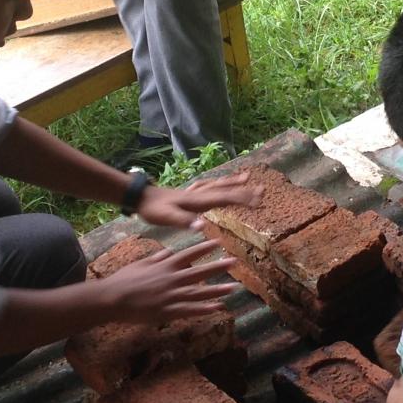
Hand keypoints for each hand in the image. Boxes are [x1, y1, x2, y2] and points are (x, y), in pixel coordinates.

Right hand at [94, 239, 238, 324]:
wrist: (113, 298)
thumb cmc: (123, 280)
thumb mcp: (140, 264)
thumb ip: (157, 258)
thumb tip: (168, 251)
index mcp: (165, 266)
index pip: (188, 254)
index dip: (204, 248)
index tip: (217, 243)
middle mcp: (172, 278)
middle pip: (199, 272)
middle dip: (218, 267)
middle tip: (234, 262)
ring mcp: (171, 295)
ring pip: (199, 292)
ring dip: (217, 290)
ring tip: (233, 287)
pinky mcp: (168, 311)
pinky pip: (191, 310)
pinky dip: (205, 309)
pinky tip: (218, 308)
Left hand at [135, 172, 263, 228]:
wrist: (140, 197)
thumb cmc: (153, 210)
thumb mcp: (167, 218)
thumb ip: (184, 221)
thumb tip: (201, 226)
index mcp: (197, 201)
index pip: (224, 199)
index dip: (242, 199)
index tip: (258, 201)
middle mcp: (199, 194)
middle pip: (225, 190)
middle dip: (244, 190)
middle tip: (262, 189)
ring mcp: (194, 192)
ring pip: (218, 185)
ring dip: (233, 183)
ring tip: (247, 177)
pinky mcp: (189, 193)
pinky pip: (208, 186)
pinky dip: (218, 183)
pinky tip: (219, 183)